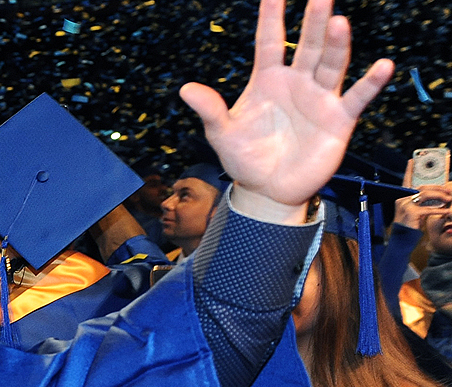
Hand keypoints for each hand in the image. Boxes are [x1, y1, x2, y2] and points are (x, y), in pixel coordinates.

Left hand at [180, 0, 393, 222]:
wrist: (267, 190)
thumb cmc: (244, 157)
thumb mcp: (222, 133)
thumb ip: (210, 110)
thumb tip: (184, 89)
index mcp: (267, 79)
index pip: (269, 41)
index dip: (271, 17)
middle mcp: (297, 82)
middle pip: (307, 45)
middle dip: (314, 21)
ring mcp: (320, 98)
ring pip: (331, 64)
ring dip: (337, 44)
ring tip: (339, 22)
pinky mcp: (339, 119)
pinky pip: (357, 97)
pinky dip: (371, 83)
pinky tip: (382, 66)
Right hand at [396, 186, 449, 228]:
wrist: (402, 240)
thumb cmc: (410, 228)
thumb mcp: (416, 213)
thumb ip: (423, 205)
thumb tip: (437, 197)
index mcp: (403, 199)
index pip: (420, 188)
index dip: (433, 187)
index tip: (445, 189)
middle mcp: (403, 201)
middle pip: (423, 189)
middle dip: (438, 189)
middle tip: (449, 192)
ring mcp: (406, 206)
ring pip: (425, 195)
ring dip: (440, 196)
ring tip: (449, 199)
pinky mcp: (411, 213)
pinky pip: (428, 209)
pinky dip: (439, 210)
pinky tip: (446, 211)